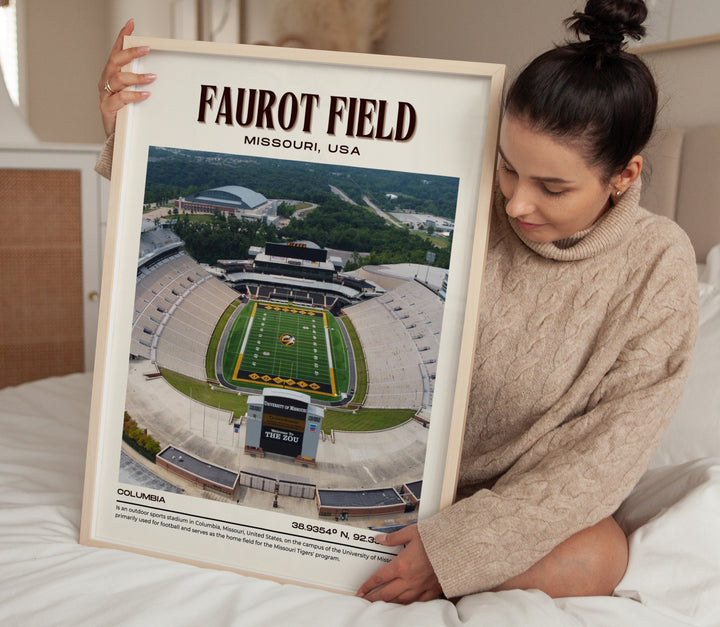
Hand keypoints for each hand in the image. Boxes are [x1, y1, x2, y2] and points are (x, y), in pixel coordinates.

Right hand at [98, 19, 155, 136]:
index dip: (122, 37)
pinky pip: (120, 98)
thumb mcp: (132, 92)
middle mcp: (106, 81)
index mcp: (111, 74)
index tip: (131, 24)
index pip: (116, 51)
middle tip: (146, 48)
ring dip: (136, 77)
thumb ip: (139, 80)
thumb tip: (158, 70)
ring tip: (152, 77)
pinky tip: (146, 94)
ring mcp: (105, 94)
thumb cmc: (125, 112)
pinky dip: (134, 95)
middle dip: (130, 53)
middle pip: (115, 61)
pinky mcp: (107, 108)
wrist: (116, 136)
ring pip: (118, 79)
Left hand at [356, 524, 441, 603]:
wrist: (456, 548)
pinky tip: (403, 604)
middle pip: (386, 593)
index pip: (379, 578)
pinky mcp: (432, 591)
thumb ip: (394, 537)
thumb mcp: (412, 533)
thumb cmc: (436, 540)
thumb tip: (380, 539)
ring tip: (381, 604)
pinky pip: (417, 602)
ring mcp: (420, 587)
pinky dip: (407, 604)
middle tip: (365, 601)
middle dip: (373, 598)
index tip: (361, 590)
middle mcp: (409, 579)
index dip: (368, 585)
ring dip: (388, 603)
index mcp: (401, 565)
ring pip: (400, 601)